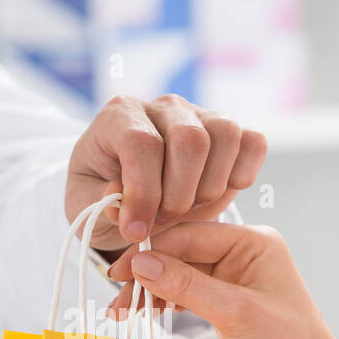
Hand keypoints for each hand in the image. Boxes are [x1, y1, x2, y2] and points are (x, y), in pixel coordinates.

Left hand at [66, 94, 266, 250]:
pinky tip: (219, 193)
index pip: (142, 143)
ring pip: (226, 135)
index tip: (136, 231)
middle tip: (163, 221)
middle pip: (190, 139)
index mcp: (120, 116)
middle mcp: (163, 107)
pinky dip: (243, 173)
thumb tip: (118, 196)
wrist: (130, 196)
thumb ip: (100, 202)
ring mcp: (201, 115)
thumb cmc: (104, 195)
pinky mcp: (229, 132)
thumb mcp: (86, 205)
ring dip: (210, 187)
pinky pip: (252, 142)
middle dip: (179, 195)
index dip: (143, 193)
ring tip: (188, 209)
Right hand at [105, 221, 338, 338]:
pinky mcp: (225, 306)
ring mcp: (233, 281)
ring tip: (120, 312)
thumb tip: (142, 264)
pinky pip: (185, 294)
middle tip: (116, 293)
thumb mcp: (235, 313)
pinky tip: (143, 313)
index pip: (191, 234)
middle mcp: (243, 255)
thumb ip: (187, 285)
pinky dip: (163, 303)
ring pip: (179, 275)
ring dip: (150, 291)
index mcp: (254, 242)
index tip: (120, 269)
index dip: (153, 250)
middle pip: (181, 252)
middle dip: (147, 272)